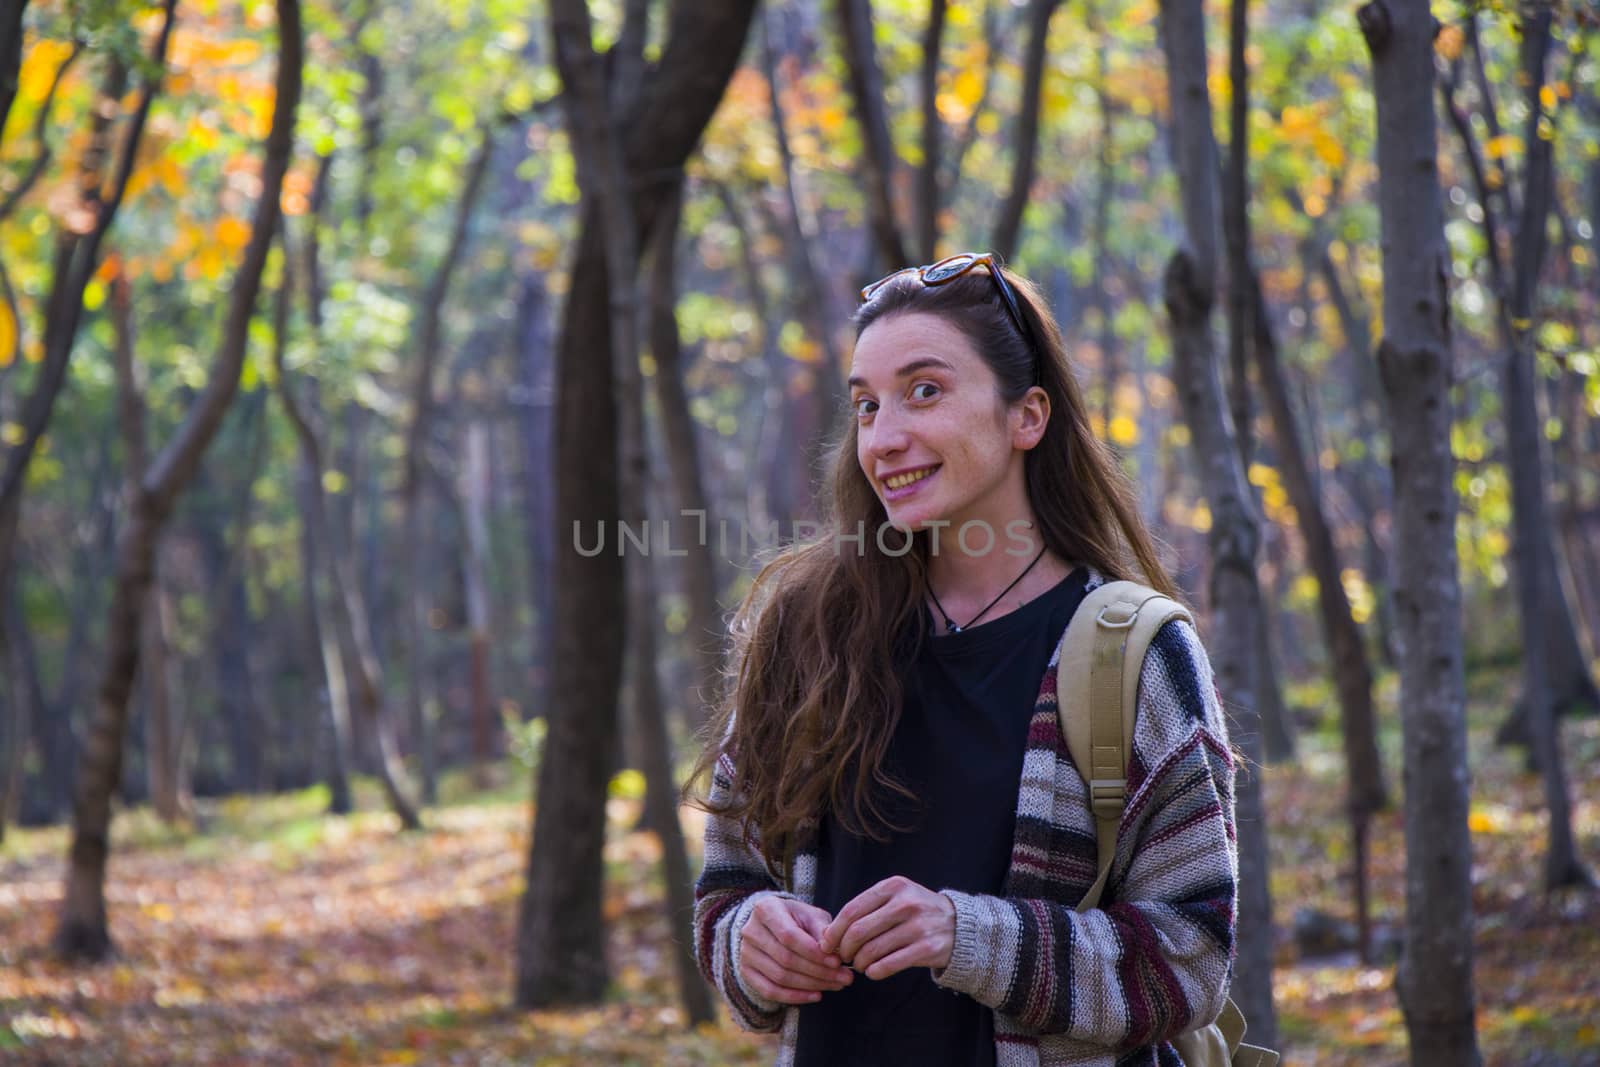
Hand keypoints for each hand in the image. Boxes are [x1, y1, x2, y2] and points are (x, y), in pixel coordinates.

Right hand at [737, 896, 854, 1004]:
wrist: (771, 924)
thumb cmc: (796, 918)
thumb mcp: (811, 915)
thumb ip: (822, 930)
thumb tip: (833, 952)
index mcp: (765, 909)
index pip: (789, 936)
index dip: (814, 953)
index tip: (837, 962)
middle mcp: (750, 931)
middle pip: (785, 959)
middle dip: (818, 972)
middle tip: (844, 978)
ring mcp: (745, 953)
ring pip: (780, 977)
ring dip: (811, 985)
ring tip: (836, 985)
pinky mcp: (746, 972)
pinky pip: (770, 991)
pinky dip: (794, 997)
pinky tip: (816, 995)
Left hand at [820, 875, 955, 979]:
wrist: (959, 924)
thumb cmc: (916, 911)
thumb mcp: (896, 897)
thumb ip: (866, 910)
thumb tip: (829, 935)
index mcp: (894, 886)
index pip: (852, 910)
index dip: (834, 930)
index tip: (826, 944)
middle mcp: (906, 903)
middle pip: (859, 931)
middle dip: (844, 949)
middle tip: (842, 957)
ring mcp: (918, 926)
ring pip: (872, 950)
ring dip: (859, 962)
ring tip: (858, 964)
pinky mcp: (928, 948)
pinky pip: (890, 964)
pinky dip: (874, 971)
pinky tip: (872, 971)